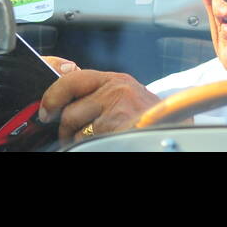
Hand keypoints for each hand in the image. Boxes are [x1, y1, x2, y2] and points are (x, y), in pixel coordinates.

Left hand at [37, 67, 160, 142]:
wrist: (181, 131)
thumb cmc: (151, 117)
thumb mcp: (126, 96)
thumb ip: (98, 93)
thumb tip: (61, 102)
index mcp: (114, 80)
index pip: (71, 81)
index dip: (52, 97)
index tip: (45, 111)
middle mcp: (116, 91)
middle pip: (70, 112)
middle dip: (66, 130)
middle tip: (70, 137)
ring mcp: (120, 112)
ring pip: (80, 133)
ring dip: (81, 142)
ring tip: (98, 142)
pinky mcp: (121, 130)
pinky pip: (92, 143)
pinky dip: (93, 147)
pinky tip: (107, 144)